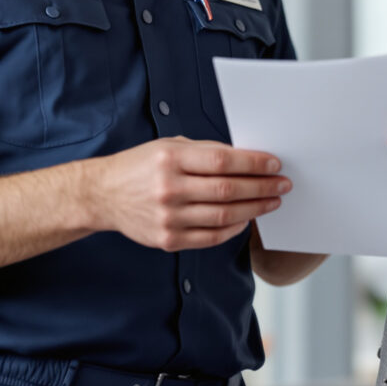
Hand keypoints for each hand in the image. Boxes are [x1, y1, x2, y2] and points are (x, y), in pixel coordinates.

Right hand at [87, 137, 291, 250]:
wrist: (103, 194)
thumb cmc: (141, 166)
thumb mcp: (169, 146)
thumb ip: (206, 152)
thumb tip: (248, 160)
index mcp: (170, 158)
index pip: (223, 161)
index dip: (254, 164)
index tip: (274, 164)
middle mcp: (168, 188)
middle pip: (228, 190)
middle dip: (262, 187)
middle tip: (282, 184)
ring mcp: (168, 217)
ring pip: (223, 216)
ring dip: (254, 209)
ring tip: (271, 202)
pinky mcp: (167, 239)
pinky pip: (211, 237)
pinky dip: (233, 229)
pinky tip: (246, 219)